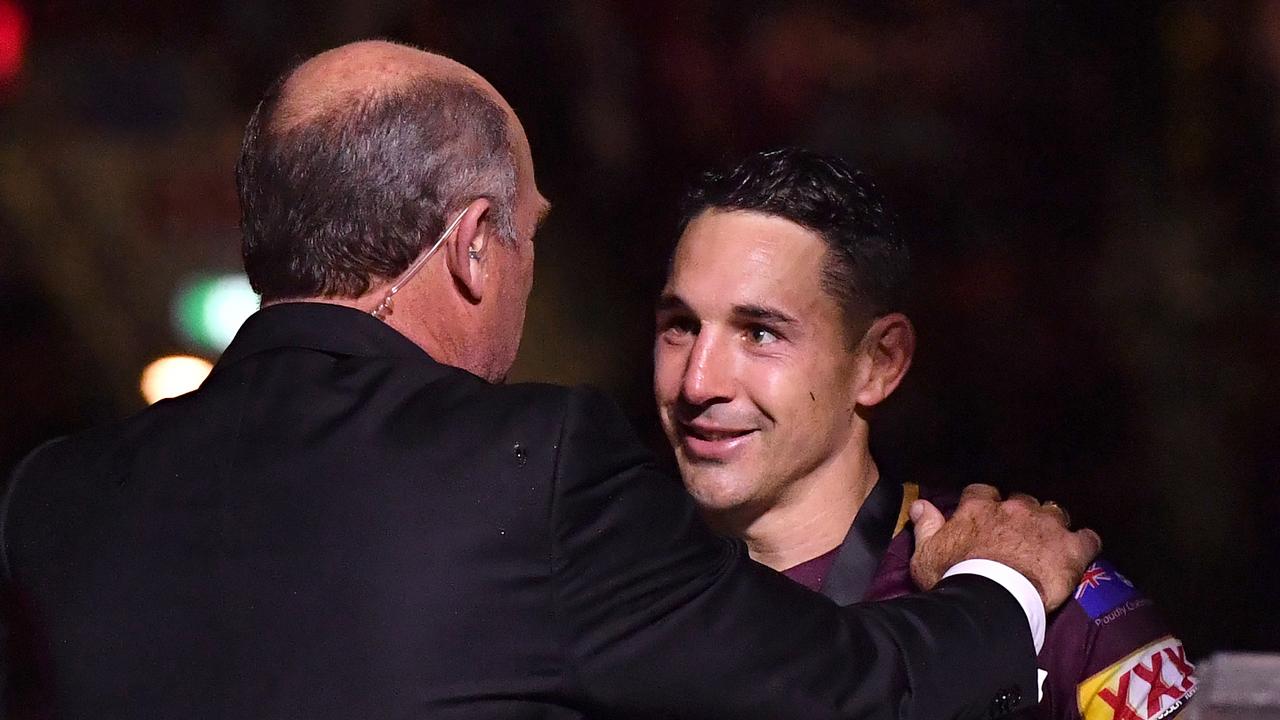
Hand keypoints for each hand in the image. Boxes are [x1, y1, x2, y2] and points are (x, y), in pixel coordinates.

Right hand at [909, 484, 1100, 612]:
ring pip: (1055, 512)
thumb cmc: (954, 577)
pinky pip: (1087, 537)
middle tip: (1017, 535)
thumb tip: (920, 504)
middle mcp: (1014, 509)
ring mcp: (1046, 526)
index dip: (984, 503)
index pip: (981, 492)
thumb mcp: (926, 553)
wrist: (990, 600)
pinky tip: (1080, 551)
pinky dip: (1084, 543)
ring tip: (1049, 541)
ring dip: (1051, 524)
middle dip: (1020, 514)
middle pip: (1022, 501)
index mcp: (979, 508)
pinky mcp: (1071, 548)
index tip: (983, 516)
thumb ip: (926, 525)